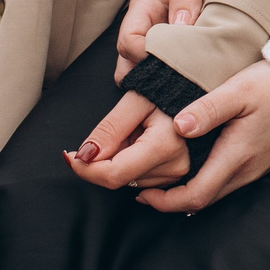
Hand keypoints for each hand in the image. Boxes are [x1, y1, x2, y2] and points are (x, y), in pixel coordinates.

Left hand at [67, 92, 196, 190]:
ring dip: (122, 160)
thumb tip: (84, 156)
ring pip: (130, 181)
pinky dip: (135, 164)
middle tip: (118, 130)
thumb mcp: (135, 99)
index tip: (71, 156)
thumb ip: (109, 129)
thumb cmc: (169, 88)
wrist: (199, 88)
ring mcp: (181, 174)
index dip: (86, 169)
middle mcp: (178, 166)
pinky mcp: (181, 177)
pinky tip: (144, 142)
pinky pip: (145, 180)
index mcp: (166, 145)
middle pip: (121, 179)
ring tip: (137, 131)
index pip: (114, 175)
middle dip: (106, 159)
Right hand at [114, 0, 219, 81]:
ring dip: (158, 78)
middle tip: (175, 83)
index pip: (128, 40)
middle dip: (146, 76)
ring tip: (184, 83)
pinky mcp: (169, 45)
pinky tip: (190, 78)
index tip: (169, 61)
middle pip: (127, 62)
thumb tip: (180, 27)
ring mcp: (154, 35)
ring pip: (141, 68)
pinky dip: (171, 75)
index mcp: (144, 5)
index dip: (143, 56)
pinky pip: (161, 66)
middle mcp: (143, 23)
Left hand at [137, 60, 269, 214]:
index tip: (141, 195)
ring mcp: (257, 167)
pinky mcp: (262, 160)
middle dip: (169, 200)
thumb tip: (178, 127)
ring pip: (215, 192)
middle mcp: (247, 169)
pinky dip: (204, 180)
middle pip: (202, 200)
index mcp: (237, 156)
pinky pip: (227, 181)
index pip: (195, 196)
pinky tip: (194, 164)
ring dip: (186, 191)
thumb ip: (207, 109)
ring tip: (161, 177)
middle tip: (141, 188)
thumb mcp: (240, 90)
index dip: (165, 202)